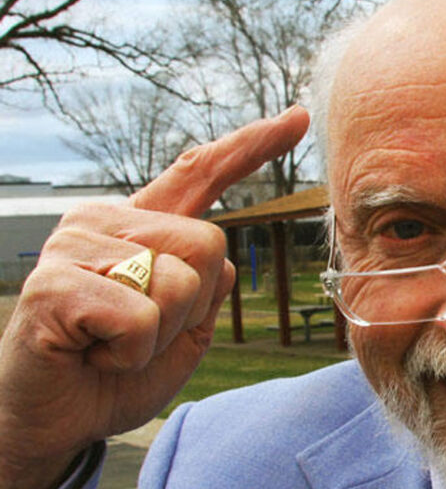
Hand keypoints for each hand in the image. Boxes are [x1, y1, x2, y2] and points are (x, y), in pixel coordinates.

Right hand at [0, 106, 308, 487]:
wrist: (57, 422)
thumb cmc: (119, 370)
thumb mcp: (184, 326)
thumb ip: (204, 281)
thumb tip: (220, 252)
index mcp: (142, 226)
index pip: (202, 173)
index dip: (252, 146)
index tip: (297, 118)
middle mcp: (106, 220)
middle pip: (210, 245)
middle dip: (193, 308)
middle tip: (140, 333)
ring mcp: (75, 246)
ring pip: (182, 282)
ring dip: (160, 334)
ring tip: (113, 344)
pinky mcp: (54, 283)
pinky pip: (142, 317)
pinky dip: (131, 353)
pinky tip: (94, 353)